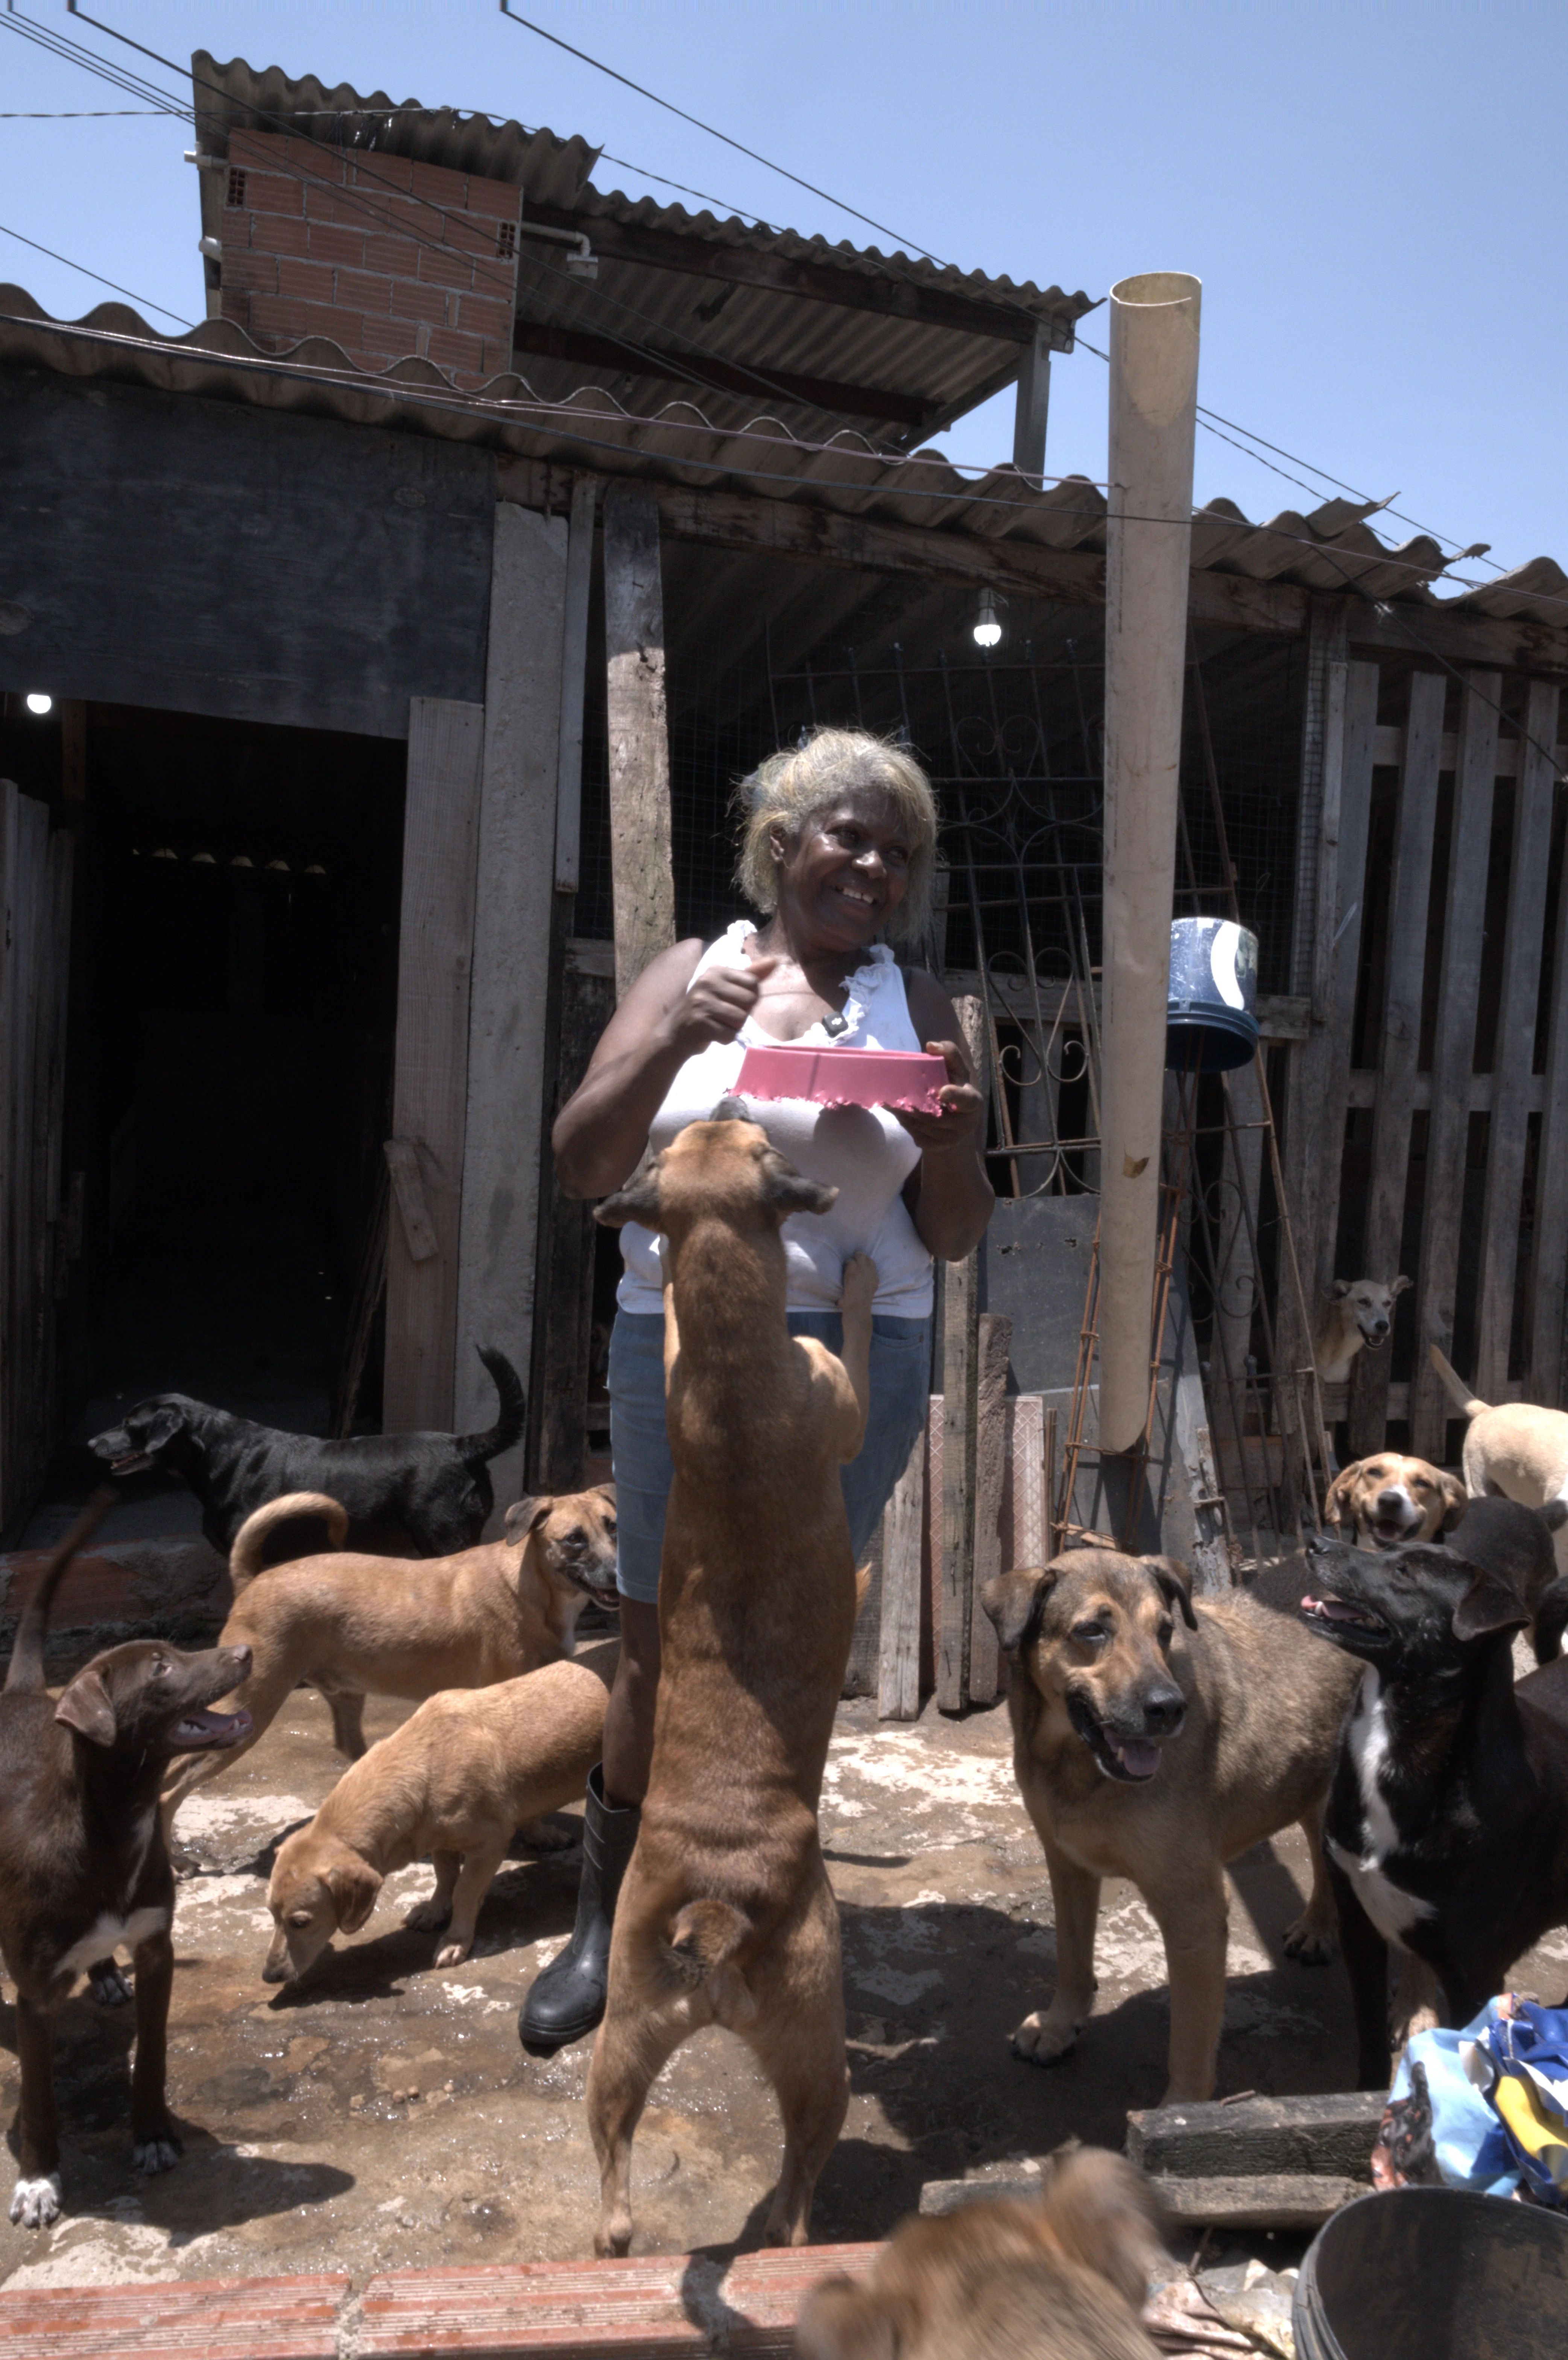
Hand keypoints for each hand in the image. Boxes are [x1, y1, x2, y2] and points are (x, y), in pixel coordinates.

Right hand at [660, 956, 776, 1057]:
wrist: (675, 1034)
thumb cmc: (705, 1010)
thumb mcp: (725, 988)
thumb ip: (750, 975)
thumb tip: (774, 961)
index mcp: (715, 970)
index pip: (753, 983)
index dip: (749, 998)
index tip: (732, 1002)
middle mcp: (707, 982)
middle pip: (749, 1001)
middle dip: (742, 1014)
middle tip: (723, 1015)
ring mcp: (701, 1002)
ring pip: (741, 1019)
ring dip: (733, 1027)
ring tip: (717, 1024)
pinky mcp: (699, 1023)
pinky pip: (730, 1034)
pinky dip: (724, 1039)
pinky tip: (711, 1034)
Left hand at [892, 1040, 984, 1156]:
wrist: (955, 1120)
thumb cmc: (954, 1085)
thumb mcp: (956, 1068)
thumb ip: (948, 1053)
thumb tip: (931, 1045)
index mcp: (972, 1101)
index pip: (967, 1101)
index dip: (955, 1097)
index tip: (942, 1091)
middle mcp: (965, 1124)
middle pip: (936, 1116)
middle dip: (916, 1105)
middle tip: (896, 1094)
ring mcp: (951, 1138)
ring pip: (923, 1126)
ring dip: (906, 1114)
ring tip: (891, 1101)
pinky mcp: (937, 1147)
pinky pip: (917, 1135)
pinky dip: (906, 1124)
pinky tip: (899, 1113)